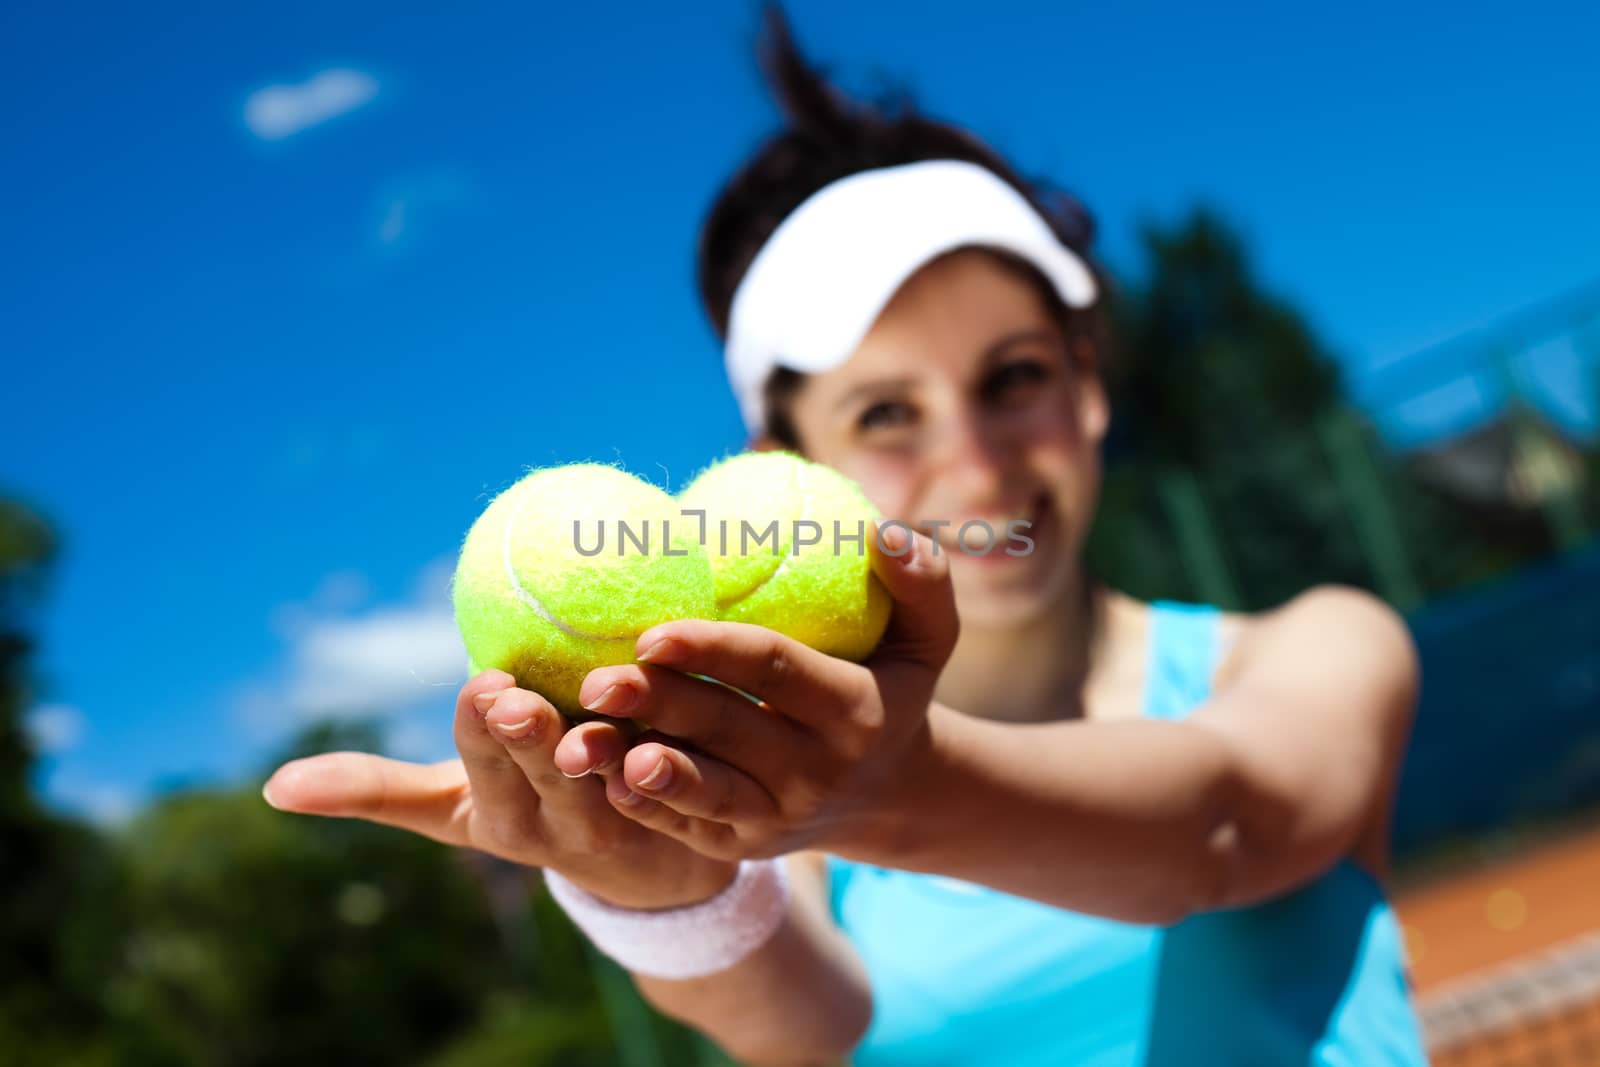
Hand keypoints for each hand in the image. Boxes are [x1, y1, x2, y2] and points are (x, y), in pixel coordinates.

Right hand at [262, 670, 739, 909]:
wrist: (647, 866)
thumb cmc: (533, 807)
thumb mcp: (454, 807)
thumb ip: (375, 790)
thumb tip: (273, 788)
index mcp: (498, 814)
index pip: (483, 768)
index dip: (482, 734)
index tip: (482, 689)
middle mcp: (561, 822)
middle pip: (548, 773)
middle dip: (532, 739)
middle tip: (520, 699)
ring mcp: (627, 816)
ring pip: (620, 773)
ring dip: (611, 742)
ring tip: (605, 704)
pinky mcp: (687, 806)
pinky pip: (686, 765)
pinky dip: (682, 736)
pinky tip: (683, 692)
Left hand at [571, 523, 956, 862]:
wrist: (890, 794)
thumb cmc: (891, 689)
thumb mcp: (927, 639)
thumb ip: (921, 583)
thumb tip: (882, 530)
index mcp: (852, 710)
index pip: (776, 671)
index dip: (715, 651)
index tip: (654, 631)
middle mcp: (816, 769)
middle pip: (726, 730)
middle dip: (658, 706)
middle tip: (595, 680)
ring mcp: (779, 815)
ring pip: (702, 791)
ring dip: (639, 769)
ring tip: (580, 747)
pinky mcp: (745, 845)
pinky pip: (688, 826)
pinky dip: (643, 807)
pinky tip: (597, 779)